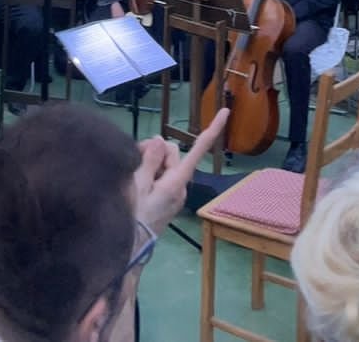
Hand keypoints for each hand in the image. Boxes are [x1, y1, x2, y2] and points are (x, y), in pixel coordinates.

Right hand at [132, 108, 227, 229]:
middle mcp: (180, 184)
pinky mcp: (166, 196)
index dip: (213, 129)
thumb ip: (151, 159)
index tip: (227, 111)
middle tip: (134, 160)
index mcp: (177, 180)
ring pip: (163, 161)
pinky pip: (160, 174)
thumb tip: (161, 140)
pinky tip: (136, 183)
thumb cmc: (134, 216)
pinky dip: (149, 172)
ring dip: (148, 162)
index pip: (198, 149)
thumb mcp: (138, 184)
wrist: (131, 247)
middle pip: (171, 151)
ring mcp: (173, 191)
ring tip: (133, 178)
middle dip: (154, 150)